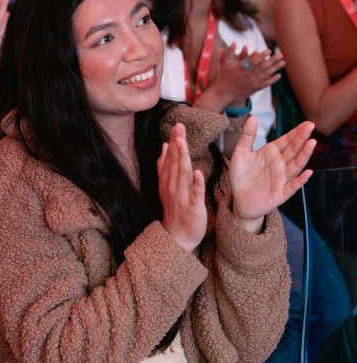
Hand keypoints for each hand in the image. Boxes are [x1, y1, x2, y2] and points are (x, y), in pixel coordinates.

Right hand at [158, 123, 206, 251]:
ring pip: (182, 174)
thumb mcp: (166, 185)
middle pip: (175, 162)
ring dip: (182, 157)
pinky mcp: (192, 207)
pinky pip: (194, 194)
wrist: (176, 236)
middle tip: (179, 127)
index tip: (177, 126)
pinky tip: (197, 172)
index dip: (174, 141)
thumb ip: (165, 165)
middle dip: (178, 144)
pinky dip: (195, 183)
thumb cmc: (174, 209)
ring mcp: (181, 196)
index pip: (170, 157)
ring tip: (182, 142)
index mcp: (167, 180)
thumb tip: (165, 146)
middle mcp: (173, 186)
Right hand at [215, 44, 283, 105]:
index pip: (254, 61)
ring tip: (283, 62)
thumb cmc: (225, 75)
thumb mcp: (225, 62)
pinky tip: (279, 75)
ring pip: (266, 74)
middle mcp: (249, 75)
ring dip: (275, 68)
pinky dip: (273, 79)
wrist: (226, 91)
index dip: (262, 55)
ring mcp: (253, 82)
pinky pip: (266, 83)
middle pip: (263, 67)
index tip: (269, 50)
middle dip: (273, 60)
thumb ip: (229, 52)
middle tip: (281, 54)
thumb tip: (234, 42)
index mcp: (242, 68)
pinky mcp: (255, 88)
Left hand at [229, 117, 315, 232]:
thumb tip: (253, 117)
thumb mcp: (241, 153)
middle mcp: (279, 164)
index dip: (296, 132)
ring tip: (312, 143)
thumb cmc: (241, 175)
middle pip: (293, 150)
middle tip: (311, 125)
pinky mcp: (281, 193)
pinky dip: (301, 180)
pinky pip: (293, 186)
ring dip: (304, 155)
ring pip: (296, 165)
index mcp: (271, 153)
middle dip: (302, 138)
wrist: (239, 199)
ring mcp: (282, 178)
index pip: (286, 140)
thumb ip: (248, 136)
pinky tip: (308, 172)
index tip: (307, 123)